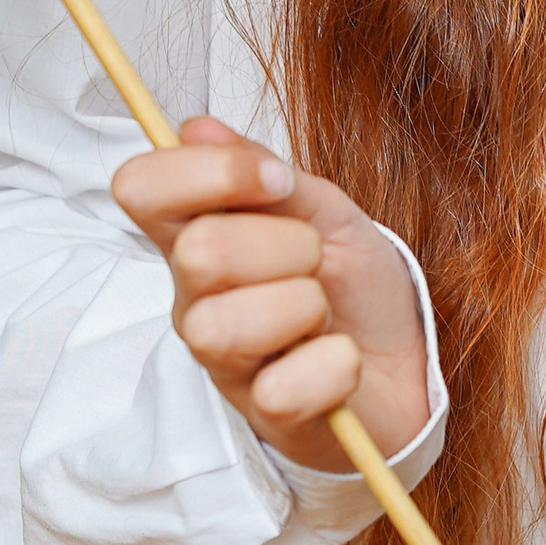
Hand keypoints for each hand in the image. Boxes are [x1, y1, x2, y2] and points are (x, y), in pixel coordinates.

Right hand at [111, 117, 430, 475]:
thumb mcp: (321, 209)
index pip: (140, 188)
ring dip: (303, 307)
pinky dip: (334, 367)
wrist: (405, 361)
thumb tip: (194, 128)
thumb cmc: (352, 284)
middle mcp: (195, 299)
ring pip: (223, 327)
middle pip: (197, 252)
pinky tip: (341, 361)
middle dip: (284, 244)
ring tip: (323, 314)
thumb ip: (263, 171)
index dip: (208, 172)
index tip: (277, 182)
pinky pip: (280, 389)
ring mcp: (224, 361)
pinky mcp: (265, 416)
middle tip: (315, 259)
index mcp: (199, 235)